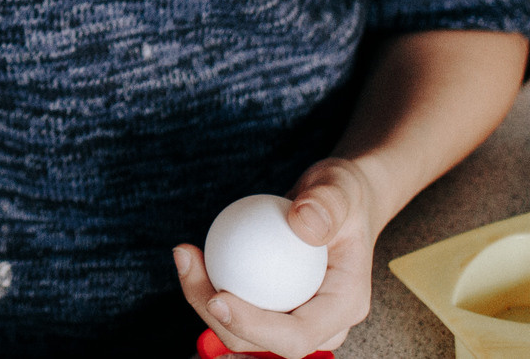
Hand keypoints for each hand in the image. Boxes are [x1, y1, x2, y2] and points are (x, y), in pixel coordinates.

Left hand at [173, 159, 377, 357]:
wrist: (339, 203)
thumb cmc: (343, 194)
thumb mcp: (341, 187)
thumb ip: (327, 203)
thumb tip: (302, 222)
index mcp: (345, 305)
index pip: (297, 336)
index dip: (255, 328)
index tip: (217, 297)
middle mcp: (323, 323)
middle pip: (264, 344)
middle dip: (217, 318)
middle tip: (187, 265)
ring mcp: (298, 318)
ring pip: (244, 332)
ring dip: (204, 301)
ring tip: (184, 256)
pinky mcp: (275, 306)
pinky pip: (238, 307)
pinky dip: (210, 285)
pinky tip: (190, 254)